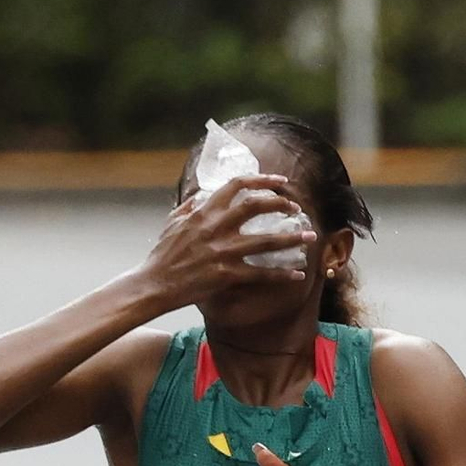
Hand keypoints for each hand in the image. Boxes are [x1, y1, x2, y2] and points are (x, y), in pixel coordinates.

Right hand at [141, 176, 312, 311]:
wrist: (155, 284)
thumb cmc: (163, 254)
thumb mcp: (172, 222)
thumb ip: (190, 206)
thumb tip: (201, 196)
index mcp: (204, 211)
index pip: (237, 186)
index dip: (262, 181)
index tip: (281, 183)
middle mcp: (216, 227)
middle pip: (256, 207)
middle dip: (281, 205)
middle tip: (296, 210)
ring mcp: (223, 251)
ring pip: (266, 240)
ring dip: (292, 238)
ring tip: (311, 237)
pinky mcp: (227, 274)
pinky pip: (261, 273)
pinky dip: (282, 274)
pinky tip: (297, 274)